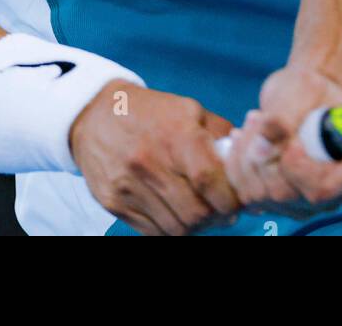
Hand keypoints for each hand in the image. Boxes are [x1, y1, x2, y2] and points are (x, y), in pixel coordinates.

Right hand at [70, 80, 241, 235]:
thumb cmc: (151, 112)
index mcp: (175, 135)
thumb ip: (220, 133)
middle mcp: (149, 162)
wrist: (94, 115)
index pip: (208, 180)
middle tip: (223, 212)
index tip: (236, 202)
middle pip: (194, 211)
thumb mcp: (188, 109)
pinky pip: (152, 232)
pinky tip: (178, 216)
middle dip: (216, 217)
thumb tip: (247, 159)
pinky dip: (171, 229)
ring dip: (195, 227)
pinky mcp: (114, 203)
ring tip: (202, 215)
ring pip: (175, 227)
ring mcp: (129, 186)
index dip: (229, 199)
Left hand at [223, 66, 341, 219]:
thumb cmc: (310, 89)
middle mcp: (341, 192)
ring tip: (254, 122)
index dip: (297, 169)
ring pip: (263, 195)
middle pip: (288, 194)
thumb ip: (285, 116)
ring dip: (246, 155)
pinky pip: (248, 194)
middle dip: (263, 155)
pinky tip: (244, 139)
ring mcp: (312, 202)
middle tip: (259, 118)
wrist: (303, 97)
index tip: (284, 138)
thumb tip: (263, 138)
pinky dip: (237, 164)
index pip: (325, 187)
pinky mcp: (283, 205)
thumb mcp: (302, 89)